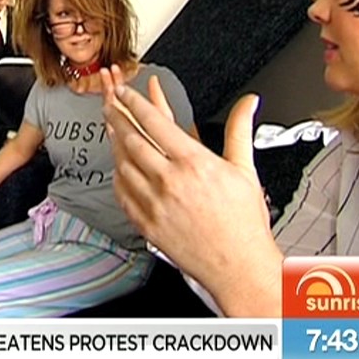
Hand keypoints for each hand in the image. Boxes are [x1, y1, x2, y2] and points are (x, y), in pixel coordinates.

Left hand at [101, 69, 281, 316]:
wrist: (238, 266)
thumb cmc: (244, 223)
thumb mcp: (244, 169)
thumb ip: (239, 129)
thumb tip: (248, 103)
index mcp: (194, 163)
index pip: (154, 122)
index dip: (134, 102)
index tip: (125, 91)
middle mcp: (170, 182)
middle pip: (131, 140)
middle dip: (117, 117)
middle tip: (109, 104)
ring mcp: (154, 204)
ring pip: (122, 164)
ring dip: (113, 144)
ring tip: (111, 130)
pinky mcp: (146, 224)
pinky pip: (122, 194)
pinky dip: (117, 176)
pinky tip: (118, 168)